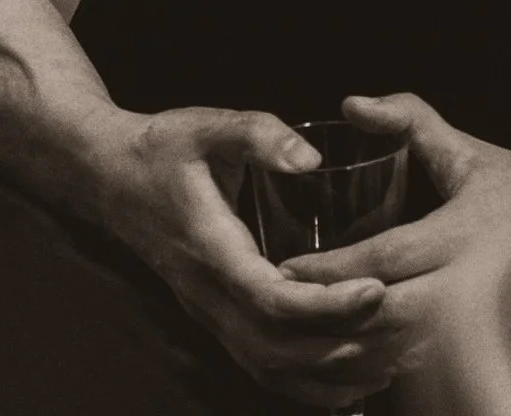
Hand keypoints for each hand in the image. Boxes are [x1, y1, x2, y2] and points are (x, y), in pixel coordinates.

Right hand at [89, 105, 403, 406]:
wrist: (109, 178)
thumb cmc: (164, 148)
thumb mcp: (209, 125)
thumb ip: (259, 134)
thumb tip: (311, 156)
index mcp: (210, 249)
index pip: (270, 297)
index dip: (325, 304)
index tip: (376, 290)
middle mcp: (207, 295)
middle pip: (276, 348)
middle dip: (341, 345)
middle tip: (402, 327)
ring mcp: (208, 314)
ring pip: (268, 369)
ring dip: (328, 374)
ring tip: (390, 362)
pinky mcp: (215, 319)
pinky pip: (260, 367)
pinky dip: (305, 384)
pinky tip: (350, 381)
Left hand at [280, 95, 510, 412]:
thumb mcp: (468, 153)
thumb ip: (410, 122)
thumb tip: (352, 103)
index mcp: (460, 232)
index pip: (380, 258)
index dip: (326, 269)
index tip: (283, 270)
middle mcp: (469, 282)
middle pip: (385, 314)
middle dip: (330, 319)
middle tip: (281, 315)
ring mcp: (483, 324)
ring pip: (405, 352)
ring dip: (355, 353)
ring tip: (307, 346)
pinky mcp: (493, 350)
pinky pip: (435, 373)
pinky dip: (395, 374)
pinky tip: (362, 370)